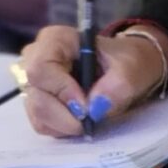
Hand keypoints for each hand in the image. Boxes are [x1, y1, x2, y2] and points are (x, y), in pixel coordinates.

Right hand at [18, 22, 167, 137]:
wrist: (127, 70)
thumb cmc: (126, 61)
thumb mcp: (132, 68)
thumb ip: (118, 85)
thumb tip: (95, 107)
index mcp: (57, 39)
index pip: (41, 68)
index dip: (61, 91)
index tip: (86, 106)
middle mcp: (37, 57)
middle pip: (35, 94)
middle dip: (64, 114)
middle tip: (90, 117)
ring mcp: (35, 82)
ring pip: (36, 112)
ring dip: (64, 124)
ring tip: (89, 116)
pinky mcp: (38, 101)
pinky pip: (41, 123)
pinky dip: (61, 128)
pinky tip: (79, 118)